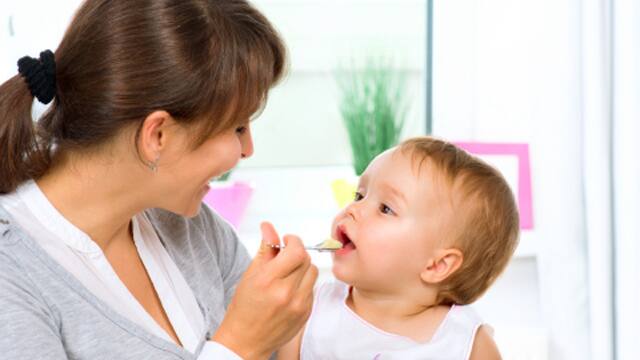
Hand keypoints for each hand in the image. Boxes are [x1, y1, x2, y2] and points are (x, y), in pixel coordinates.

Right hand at [212, 222, 317, 359]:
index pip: (296, 251)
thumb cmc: (244, 306)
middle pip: (306, 259)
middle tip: (286, 255)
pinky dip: (304, 284)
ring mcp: (299, 305)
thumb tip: (268, 226)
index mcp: (269, 280)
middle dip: (297, 252)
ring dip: (303, 268)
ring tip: (288, 273)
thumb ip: (265, 249)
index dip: (294, 240)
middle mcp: (286, 293)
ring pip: (313, 272)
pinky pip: (312, 288)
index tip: (287, 240)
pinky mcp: (306, 313)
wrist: (246, 341)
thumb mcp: (250, 274)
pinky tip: (290, 289)